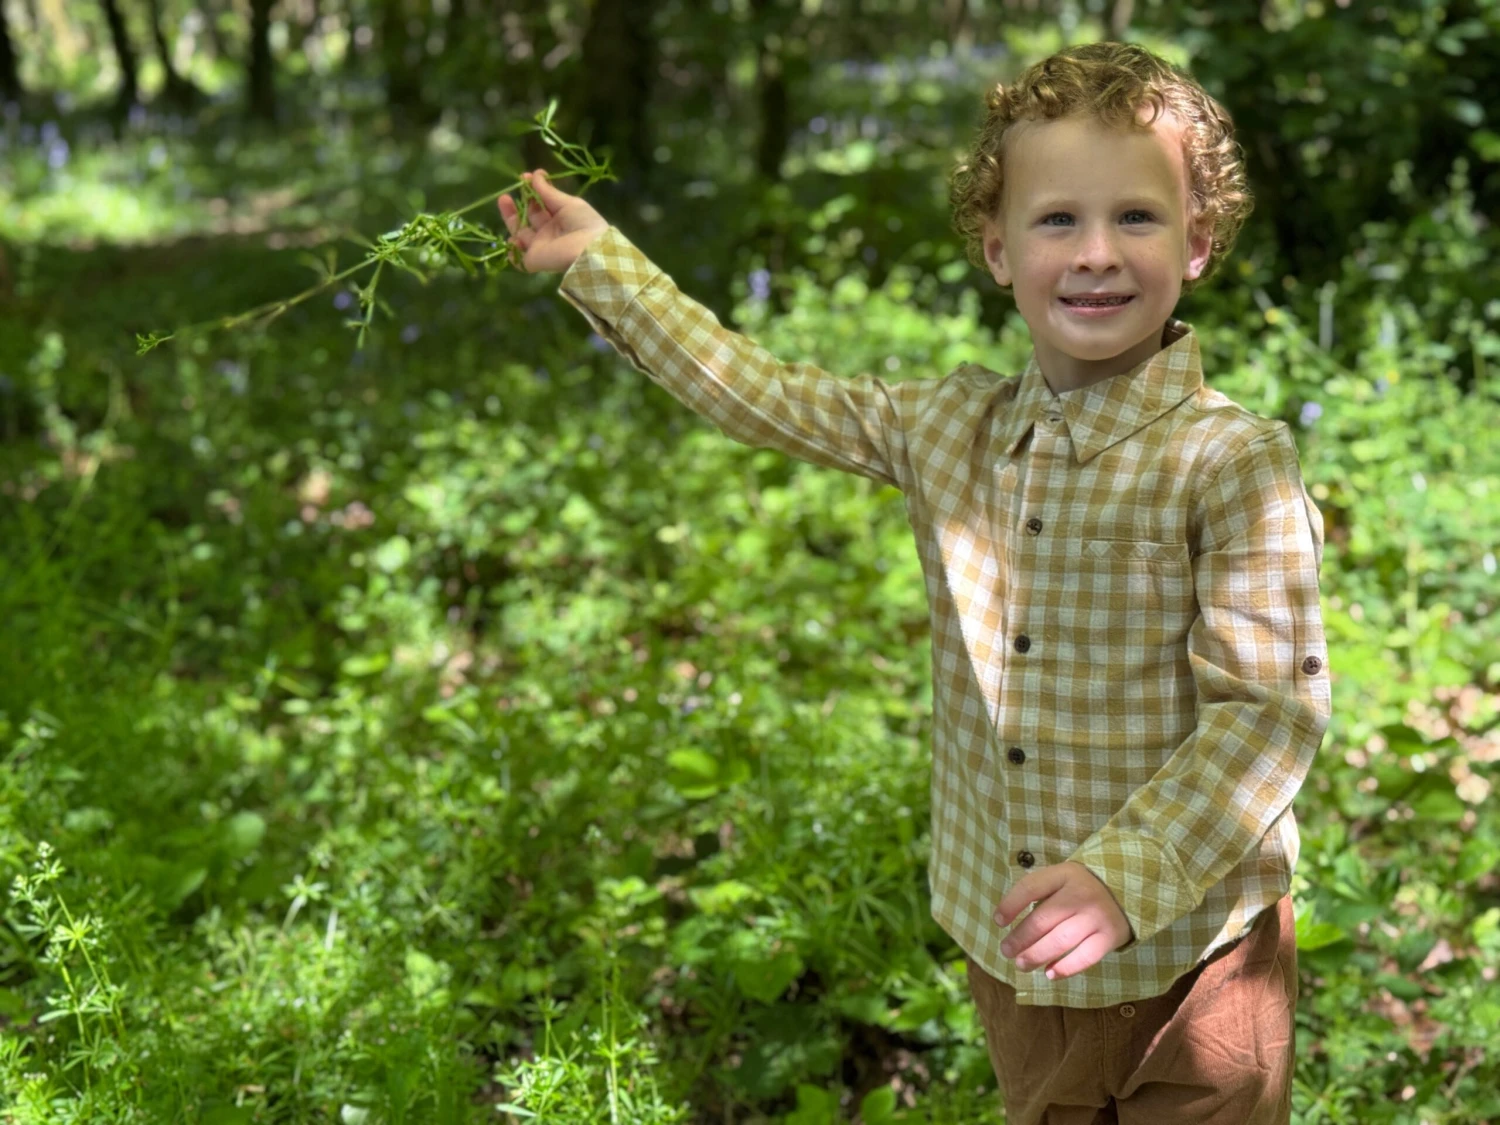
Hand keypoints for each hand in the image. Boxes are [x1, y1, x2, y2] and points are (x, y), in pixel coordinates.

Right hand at [497, 169, 609, 274]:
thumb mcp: (568, 203)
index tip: (524, 178)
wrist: (588, 250)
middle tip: (507, 192)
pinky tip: (511, 238)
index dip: (532, 192)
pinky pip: (519, 258)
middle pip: (529, 218)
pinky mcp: (533, 260)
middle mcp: (548, 233)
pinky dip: (513, 251)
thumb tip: (535, 174)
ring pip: (521, 234)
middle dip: (517, 204)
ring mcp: (540, 247)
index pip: (541, 205)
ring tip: (504, 200)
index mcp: (560, 219)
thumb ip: (549, 191)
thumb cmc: (583, 223)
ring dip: (511, 219)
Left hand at [994, 861, 1133, 980]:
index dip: (1010, 905)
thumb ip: (1040, 894)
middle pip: (1042, 919)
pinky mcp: (1110, 936)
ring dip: (1036, 955)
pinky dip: (1065, 968)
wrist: (1127, 889)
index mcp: (1064, 874)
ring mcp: (1096, 916)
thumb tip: (1009, 924)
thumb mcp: (1061, 879)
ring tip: (1021, 964)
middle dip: (1020, 938)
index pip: (1030, 888)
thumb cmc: (1081, 888)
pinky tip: (1050, 973)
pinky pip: (1085, 957)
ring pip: (1060, 941)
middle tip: (1006, 951)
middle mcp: (1080, 894)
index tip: (997, 921)